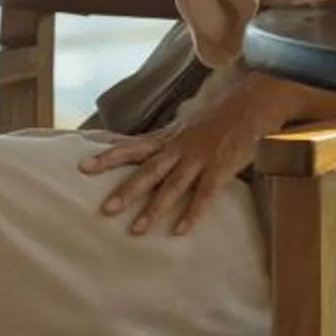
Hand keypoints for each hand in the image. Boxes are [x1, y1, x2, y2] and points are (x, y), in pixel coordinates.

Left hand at [79, 81, 277, 236]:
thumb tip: (141, 149)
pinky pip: (204, 195)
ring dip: (153, 208)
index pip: (132, 146)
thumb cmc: (218, 116)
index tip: (84, 166)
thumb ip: (165, 140)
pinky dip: (191, 213)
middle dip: (125, 190)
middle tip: (105, 210)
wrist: (252, 104)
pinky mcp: (220, 169)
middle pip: (147, 171)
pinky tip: (179, 231)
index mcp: (168, 137)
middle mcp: (178, 147)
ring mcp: (199, 158)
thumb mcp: (185, 125)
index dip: (108, 156)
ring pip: (171, 186)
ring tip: (136, 230)